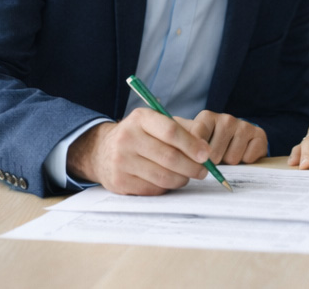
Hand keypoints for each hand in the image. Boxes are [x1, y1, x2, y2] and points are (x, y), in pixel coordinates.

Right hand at [67, 108, 211, 194]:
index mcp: (140, 118)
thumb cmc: (139, 135)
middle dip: (192, 166)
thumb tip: (205, 147)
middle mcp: (128, 138)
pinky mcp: (120, 181)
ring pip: (163, 176)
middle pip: (169, 157)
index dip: (192, 145)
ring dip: (182, 179)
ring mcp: (121, 161)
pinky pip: (153, 189)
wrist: (102, 150)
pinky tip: (169, 181)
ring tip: (188, 176)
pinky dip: (166, 187)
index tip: (207, 154)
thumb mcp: (155, 122)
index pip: (171, 132)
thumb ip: (182, 129)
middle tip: (203, 170)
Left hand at [176, 111, 267, 164]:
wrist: (238, 145)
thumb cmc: (209, 146)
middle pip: (214, 154)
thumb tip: (165, 149)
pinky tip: (242, 156)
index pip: (196, 139)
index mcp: (207, 117)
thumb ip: (178, 143)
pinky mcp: (259, 135)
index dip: (194, 157)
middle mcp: (226, 118)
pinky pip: (249, 158)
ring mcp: (243, 125)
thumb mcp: (191, 142)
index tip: (194, 162)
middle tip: (215, 160)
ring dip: (229, 164)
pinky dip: (245, 163)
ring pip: (232, 158)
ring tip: (227, 158)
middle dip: (213, 163)